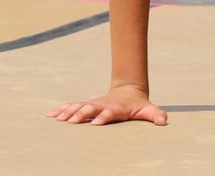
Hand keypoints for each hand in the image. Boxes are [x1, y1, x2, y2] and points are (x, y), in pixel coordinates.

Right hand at [49, 86, 167, 126]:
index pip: (109, 112)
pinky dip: (61, 110)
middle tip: (69, 122)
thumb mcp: (148, 109)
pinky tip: (50, 115)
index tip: (95, 123)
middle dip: (79, 115)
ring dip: (66, 112)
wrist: (128, 90)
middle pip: (89, 109)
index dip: (103, 117)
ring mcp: (93, 104)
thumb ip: (155, 114)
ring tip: (55, 118)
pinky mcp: (86, 105)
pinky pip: (72, 107)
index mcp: (115, 107)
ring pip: (78, 107)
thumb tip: (163, 121)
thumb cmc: (137, 105)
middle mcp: (102, 104)